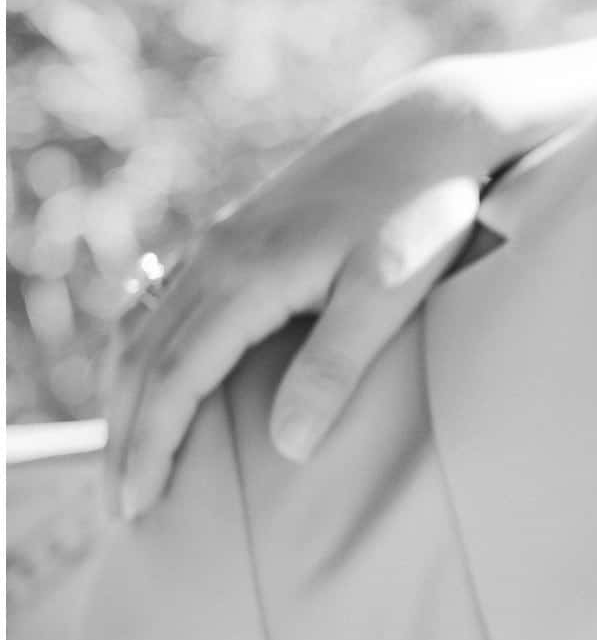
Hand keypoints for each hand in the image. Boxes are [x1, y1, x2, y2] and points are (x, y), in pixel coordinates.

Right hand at [105, 99, 481, 519]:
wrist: (429, 129)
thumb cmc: (422, 212)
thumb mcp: (387, 294)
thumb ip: (335, 367)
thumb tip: (287, 445)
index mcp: (245, 276)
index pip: (174, 380)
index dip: (150, 447)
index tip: (138, 508)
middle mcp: (216, 256)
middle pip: (142, 361)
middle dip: (125, 438)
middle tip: (122, 510)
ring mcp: (222, 241)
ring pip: (144, 330)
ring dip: (127, 399)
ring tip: (129, 461)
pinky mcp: (240, 234)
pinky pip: (166, 304)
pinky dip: (146, 354)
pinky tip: (155, 383)